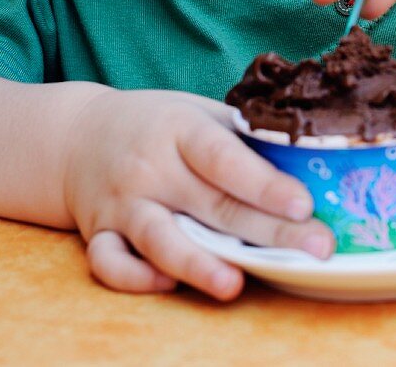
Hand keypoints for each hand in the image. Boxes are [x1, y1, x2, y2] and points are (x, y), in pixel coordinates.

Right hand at [61, 88, 333, 299]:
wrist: (78, 135)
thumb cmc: (154, 124)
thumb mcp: (195, 111)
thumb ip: (240, 134)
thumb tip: (305, 159)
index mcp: (179, 129)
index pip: (224, 157)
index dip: (264, 182)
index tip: (304, 203)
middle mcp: (150, 166)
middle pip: (211, 204)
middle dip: (267, 231)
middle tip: (317, 248)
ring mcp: (121, 202)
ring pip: (158, 237)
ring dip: (196, 263)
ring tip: (233, 284)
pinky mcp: (98, 233)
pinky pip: (110, 261)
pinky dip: (135, 276)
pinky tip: (167, 282)